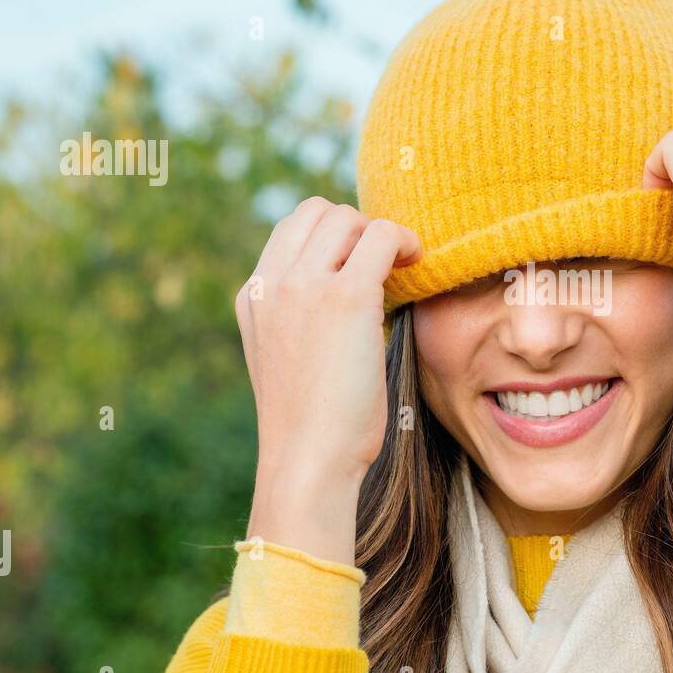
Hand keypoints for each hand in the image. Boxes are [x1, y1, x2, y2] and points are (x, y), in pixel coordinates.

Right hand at [236, 198, 420, 564]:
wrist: (308, 460)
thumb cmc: (312, 424)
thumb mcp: (287, 358)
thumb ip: (298, 318)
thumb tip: (342, 294)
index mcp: (253, 295)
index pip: (292, 229)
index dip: (335, 236)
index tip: (363, 261)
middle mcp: (273, 283)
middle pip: (319, 212)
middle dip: (359, 229)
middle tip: (387, 264)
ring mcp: (305, 286)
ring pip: (350, 218)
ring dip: (382, 235)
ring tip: (404, 264)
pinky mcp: (346, 298)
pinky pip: (381, 237)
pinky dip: (405, 240)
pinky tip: (418, 261)